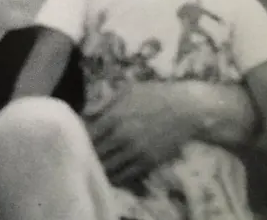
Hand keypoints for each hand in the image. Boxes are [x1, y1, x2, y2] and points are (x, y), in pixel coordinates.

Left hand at [86, 82, 202, 187]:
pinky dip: (115, 176)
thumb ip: (103, 102)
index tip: (79, 137)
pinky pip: (126, 175)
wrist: (187, 109)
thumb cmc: (155, 94)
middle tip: (85, 152)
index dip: (81, 138)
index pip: (88, 134)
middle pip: (96, 153)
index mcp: (114, 116)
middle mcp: (123, 136)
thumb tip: (84, 113)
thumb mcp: (127, 90)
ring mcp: (136, 151)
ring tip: (97, 164)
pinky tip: (111, 172)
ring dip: (100, 167)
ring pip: (108, 167)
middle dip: (88, 153)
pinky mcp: (148, 162)